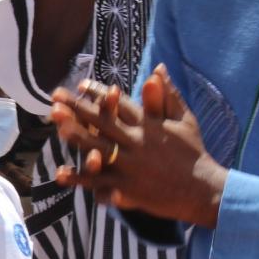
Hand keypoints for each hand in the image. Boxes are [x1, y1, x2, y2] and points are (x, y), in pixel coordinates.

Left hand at [52, 68, 227, 227]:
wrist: (203, 189)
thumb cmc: (194, 154)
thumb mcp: (185, 120)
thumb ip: (168, 94)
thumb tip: (158, 68)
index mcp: (148, 124)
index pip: (119, 103)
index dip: (98, 92)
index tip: (80, 84)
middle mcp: (136, 141)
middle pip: (102, 120)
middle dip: (77, 107)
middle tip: (55, 96)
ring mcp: (130, 165)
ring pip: (96, 146)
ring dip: (75, 134)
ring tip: (56, 123)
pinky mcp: (128, 187)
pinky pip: (99, 181)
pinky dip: (80, 178)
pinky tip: (61, 173)